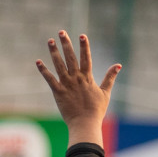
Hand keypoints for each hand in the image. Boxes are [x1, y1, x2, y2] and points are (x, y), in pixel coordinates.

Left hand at [36, 31, 120, 146]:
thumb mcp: (105, 92)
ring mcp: (66, 84)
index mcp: (88, 78)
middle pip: (71, 57)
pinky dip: (43, 70)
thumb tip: (118, 65)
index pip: (86, 58)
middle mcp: (76, 78)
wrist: (85, 124)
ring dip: (54, 52)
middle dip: (66, 44)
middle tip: (61, 32)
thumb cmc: (96, 110)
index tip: (81, 35)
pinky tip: (38, 62)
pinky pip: (49, 79)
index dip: (84, 46)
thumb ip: (110, 77)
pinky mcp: (58, 92)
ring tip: (50, 41)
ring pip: (59, 65)